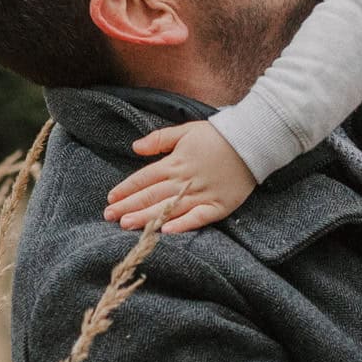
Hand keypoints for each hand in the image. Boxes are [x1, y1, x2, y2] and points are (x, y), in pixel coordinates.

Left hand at [104, 120, 257, 233]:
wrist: (253, 141)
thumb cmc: (218, 135)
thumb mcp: (186, 130)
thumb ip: (159, 139)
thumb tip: (135, 147)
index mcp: (175, 162)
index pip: (144, 178)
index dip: (126, 189)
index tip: (110, 199)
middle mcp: (185, 179)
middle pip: (151, 195)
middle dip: (129, 206)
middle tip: (109, 217)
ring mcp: (202, 193)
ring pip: (169, 208)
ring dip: (147, 218)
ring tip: (126, 226)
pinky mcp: (219, 205)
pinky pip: (198, 217)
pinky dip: (183, 225)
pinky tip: (167, 231)